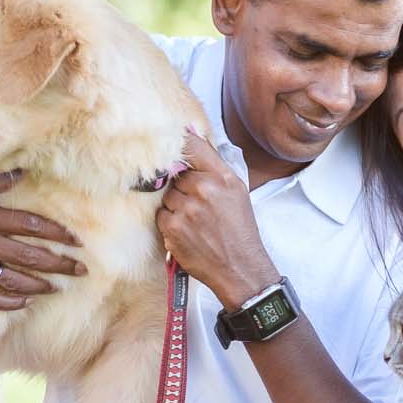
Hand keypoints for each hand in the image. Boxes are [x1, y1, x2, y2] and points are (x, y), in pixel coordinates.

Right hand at [0, 169, 84, 309]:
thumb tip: (27, 172)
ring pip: (8, 279)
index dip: (58, 235)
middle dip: (58, 264)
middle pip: (27, 256)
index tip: (77, 242)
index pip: (31, 226)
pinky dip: (6, 302)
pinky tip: (25, 302)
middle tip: (80, 269)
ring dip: (37, 285)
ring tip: (56, 287)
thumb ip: (0, 180)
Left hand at [156, 131, 279, 304]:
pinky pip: (161, 215)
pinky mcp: (174, 227)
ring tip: (195, 222)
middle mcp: (205, 189)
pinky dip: (170, 224)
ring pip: (167, 196)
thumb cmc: (239, 231)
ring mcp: (188, 208)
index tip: (171, 143)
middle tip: (198, 206)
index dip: (178, 142)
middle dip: (182, 188)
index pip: (192, 145)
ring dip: (175, 207)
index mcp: (223, 177)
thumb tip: (191, 135)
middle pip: (175, 174)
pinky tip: (188, 233)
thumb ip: (213, 166)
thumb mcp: (236, 192)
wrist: (240, 268)